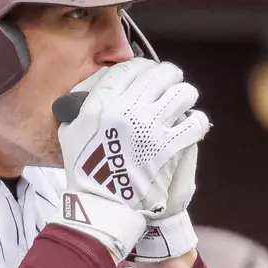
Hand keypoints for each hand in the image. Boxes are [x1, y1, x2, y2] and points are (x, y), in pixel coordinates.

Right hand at [45, 60, 209, 259]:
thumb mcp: (72, 127)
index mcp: (102, 102)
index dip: (143, 66)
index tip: (149, 71)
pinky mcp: (169, 145)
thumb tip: (102, 85)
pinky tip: (191, 124)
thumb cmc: (85, 167)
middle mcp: (128, 108)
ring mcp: (151, 126)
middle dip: (170, 75)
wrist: (103, 201)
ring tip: (183, 101)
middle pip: (160, 74)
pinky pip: (194, 122)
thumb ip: (85, 103)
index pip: (130, 68)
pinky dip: (196, 121)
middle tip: (171, 81)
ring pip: (182, 93)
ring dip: (185, 95)